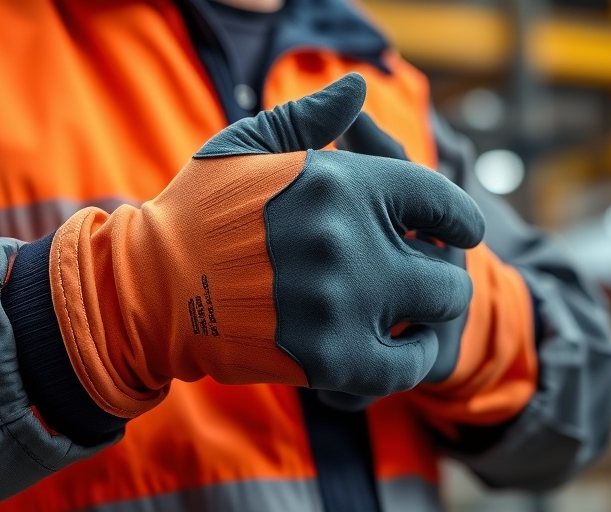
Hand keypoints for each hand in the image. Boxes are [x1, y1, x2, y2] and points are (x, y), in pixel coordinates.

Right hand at [49, 74, 484, 416]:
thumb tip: (357, 88)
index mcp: (337, 181)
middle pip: (444, 269)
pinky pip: (401, 367)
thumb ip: (310, 115)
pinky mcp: (326, 359)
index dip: (457, 217)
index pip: (436, 198)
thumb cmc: (198, 211)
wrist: (148, 288)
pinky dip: (406, 359)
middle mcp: (348, 241)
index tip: (461, 230)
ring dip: (429, 316)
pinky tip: (394, 346)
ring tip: (414, 313)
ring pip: (433, 315)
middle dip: (439, 273)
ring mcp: (339, 304)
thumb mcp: (247, 144)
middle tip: (426, 277)